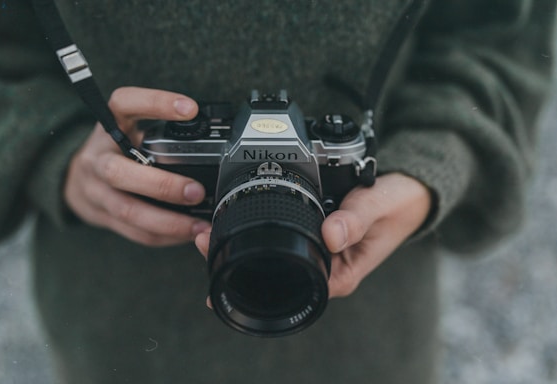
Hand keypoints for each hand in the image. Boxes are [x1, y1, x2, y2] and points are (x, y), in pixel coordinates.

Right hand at [64, 86, 211, 245]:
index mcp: (109, 125)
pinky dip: (163, 236)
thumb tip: (214, 139)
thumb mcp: (132, 128)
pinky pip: (134, 232)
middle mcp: (98, 157)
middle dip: (161, 185)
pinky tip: (186, 234)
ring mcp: (96, 191)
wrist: (76, 177)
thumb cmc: (118, 148)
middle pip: (119, 172)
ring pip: (127, 210)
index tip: (191, 109)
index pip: (125, 103)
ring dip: (167, 221)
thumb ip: (161, 131)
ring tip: (199, 226)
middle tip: (198, 191)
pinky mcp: (102, 217)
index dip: (155, 103)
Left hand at [195, 173, 430, 297]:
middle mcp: (324, 268)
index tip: (217, 257)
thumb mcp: (379, 207)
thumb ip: (356, 220)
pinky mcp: (315, 238)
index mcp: (340, 273)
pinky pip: (281, 241)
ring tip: (207, 233)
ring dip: (241, 246)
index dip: (251, 274)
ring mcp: (318, 254)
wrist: (409, 194)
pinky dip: (257, 233)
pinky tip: (236, 224)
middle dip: (234, 262)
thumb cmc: (397, 206)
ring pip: (273, 259)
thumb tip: (330, 235)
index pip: (289, 284)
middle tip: (200, 240)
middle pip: (274, 275)